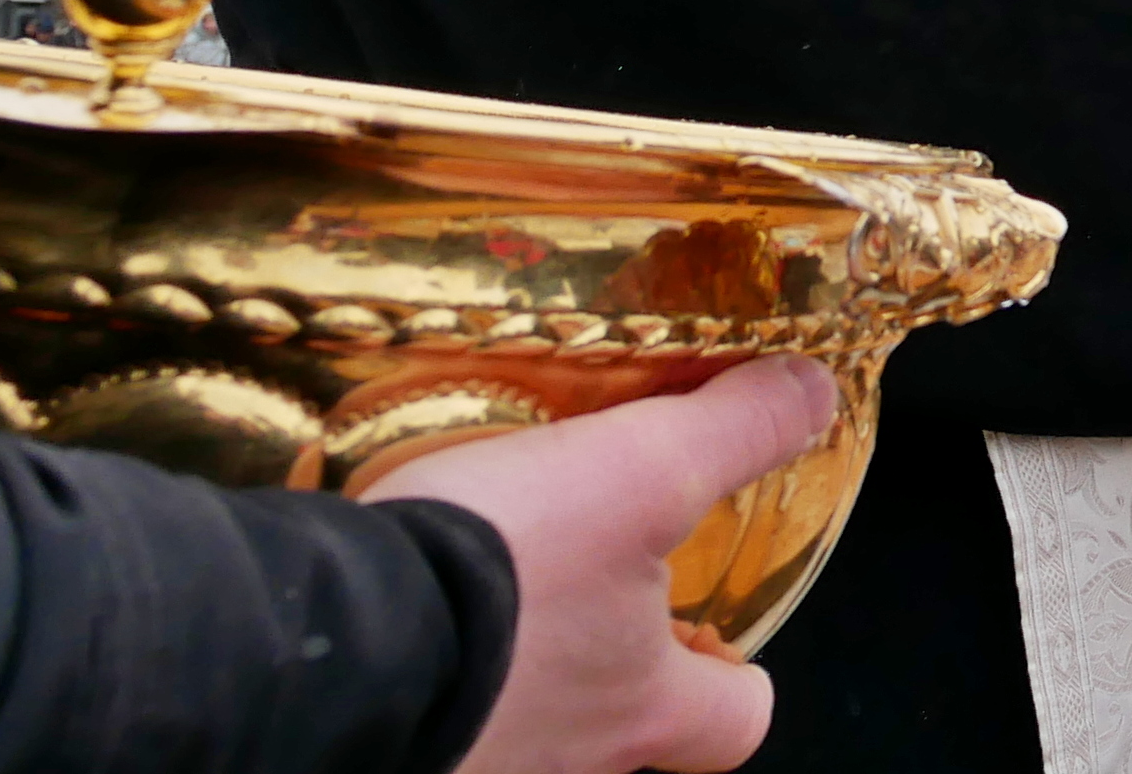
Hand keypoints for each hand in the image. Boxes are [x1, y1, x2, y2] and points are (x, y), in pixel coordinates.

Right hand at [373, 356, 837, 773]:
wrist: (317, 637)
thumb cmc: (499, 566)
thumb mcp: (641, 470)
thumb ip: (735, 432)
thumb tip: (814, 395)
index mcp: (640, 712)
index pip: (733, 725)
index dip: (737, 682)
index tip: (718, 638)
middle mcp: (559, 764)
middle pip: (618, 735)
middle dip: (611, 676)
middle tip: (582, 601)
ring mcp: (468, 769)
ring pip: (518, 733)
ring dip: (512, 676)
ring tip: (480, 596)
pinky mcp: (380, 753)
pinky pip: (431, 720)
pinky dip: (429, 675)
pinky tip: (402, 613)